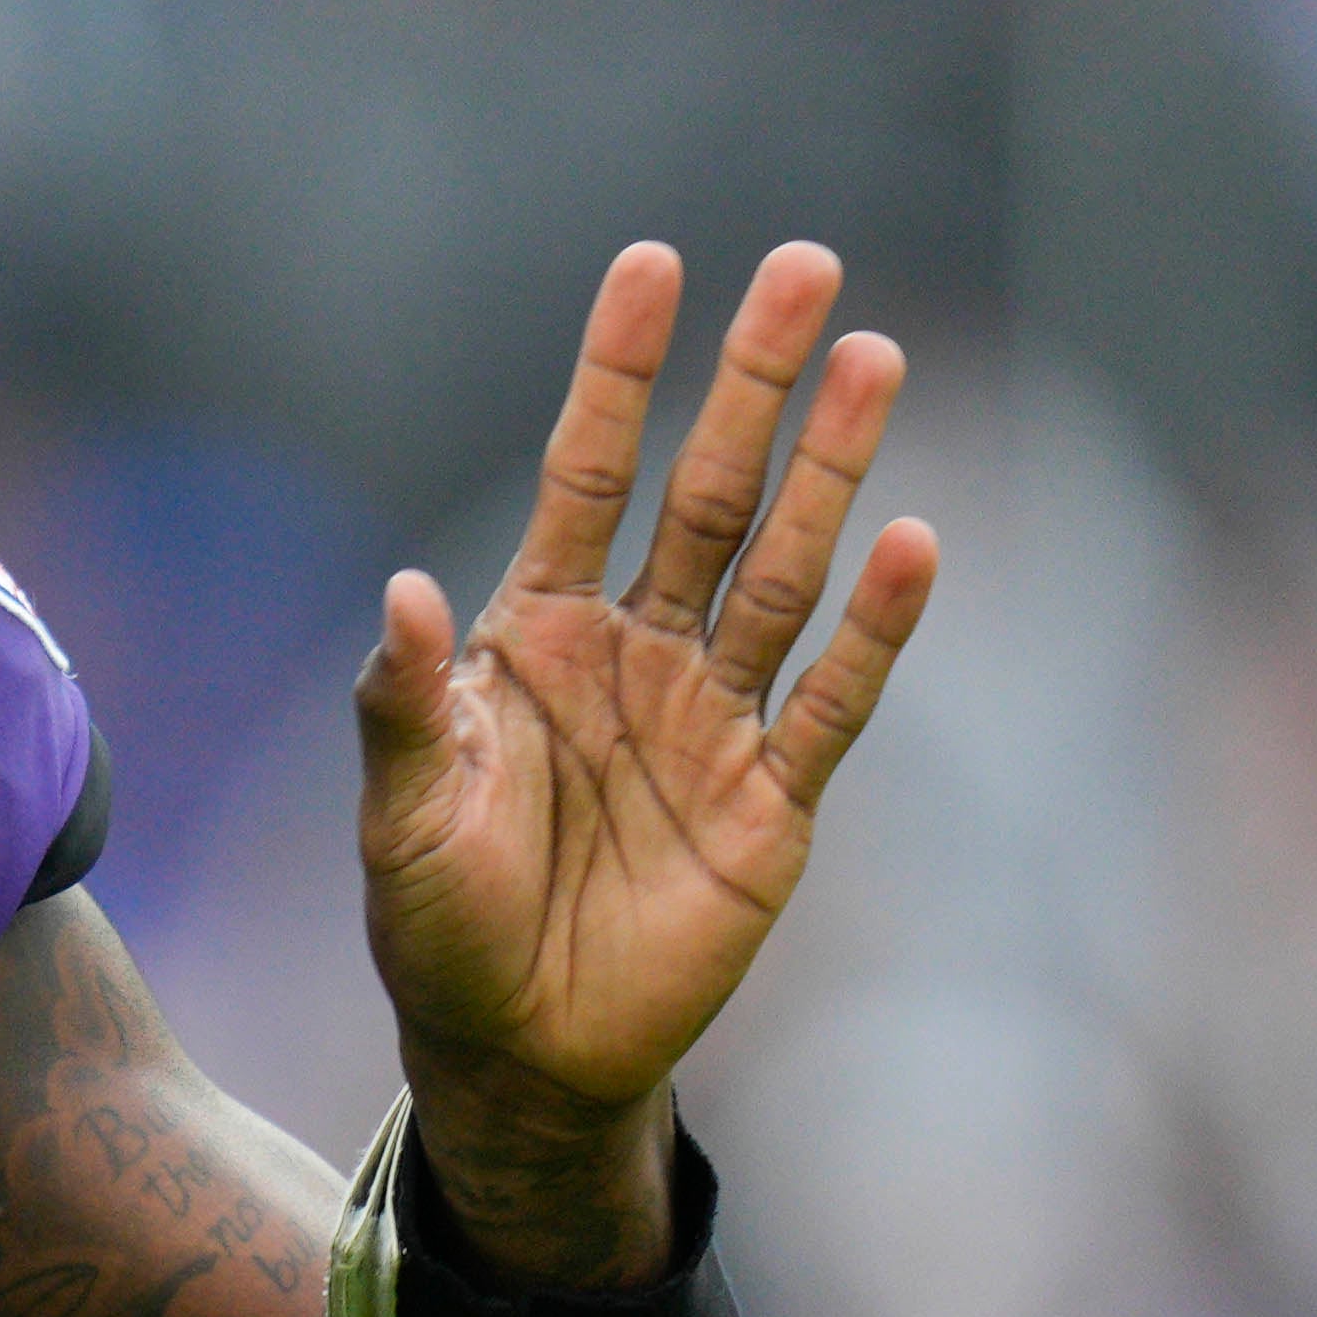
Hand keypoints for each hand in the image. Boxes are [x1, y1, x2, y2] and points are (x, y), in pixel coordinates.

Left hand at [354, 241, 932, 1285]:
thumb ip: (404, 707)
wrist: (517, 1053)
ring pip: (784, 568)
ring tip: (877, 360)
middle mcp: (637, 654)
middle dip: (753, 384)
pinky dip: (874, 628)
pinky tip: (916, 545)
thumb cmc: (439, 927)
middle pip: (707, 492)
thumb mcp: (400, 817)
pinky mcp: (772, 802)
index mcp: (538, 635)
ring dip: (831, 471)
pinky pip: (832, 700)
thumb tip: (401, 594)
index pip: (587, 474)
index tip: (656, 263)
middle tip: (809, 268)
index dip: (620, 373)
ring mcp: (712, 719)